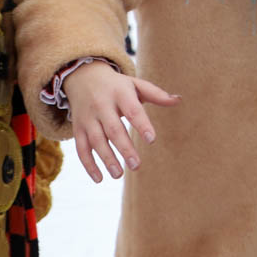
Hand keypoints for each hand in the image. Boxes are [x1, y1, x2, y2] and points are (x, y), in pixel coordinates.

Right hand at [63, 61, 180, 182]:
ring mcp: (88, 118)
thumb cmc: (117, 85)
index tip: (152, 139)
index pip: (133, 110)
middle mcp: (102, 106)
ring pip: (96, 141)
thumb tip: (178, 100)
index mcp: (120, 93)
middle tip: (137, 165)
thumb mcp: (136, 84)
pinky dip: (88, 164)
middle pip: (113, 129)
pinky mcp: (78, 129)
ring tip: (119, 175)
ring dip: (106, 159)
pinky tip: (99, 178)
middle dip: (124, 148)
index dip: (142, 124)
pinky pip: (81, 149)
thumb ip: (156, 94)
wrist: (83, 77)